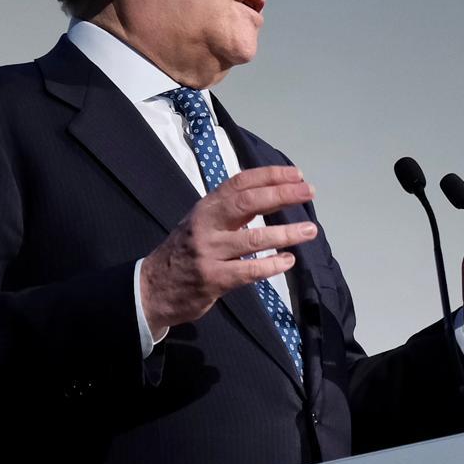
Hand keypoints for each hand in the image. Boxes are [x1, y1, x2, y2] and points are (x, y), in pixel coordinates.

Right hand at [141, 166, 316, 332]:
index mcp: (206, 207)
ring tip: (310, 230)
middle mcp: (206, 224)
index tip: (296, 175)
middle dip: (282, 195)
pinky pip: (249, 270)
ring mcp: (209, 252)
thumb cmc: (185, 252)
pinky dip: (272, 265)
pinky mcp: (213, 279)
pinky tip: (288, 260)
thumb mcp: (203, 223)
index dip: (270, 176)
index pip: (240, 182)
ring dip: (286, 233)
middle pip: (248, 203)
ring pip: (254, 239)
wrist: (152, 288)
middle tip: (309, 193)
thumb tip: (273, 196)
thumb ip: (231, 212)